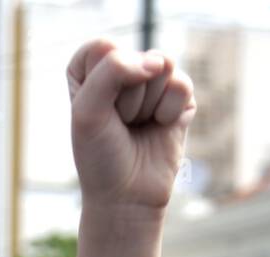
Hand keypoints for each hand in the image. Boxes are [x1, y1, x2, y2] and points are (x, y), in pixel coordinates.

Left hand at [68, 40, 195, 212]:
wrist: (127, 197)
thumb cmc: (100, 156)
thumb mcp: (87, 110)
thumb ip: (112, 70)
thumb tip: (159, 61)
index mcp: (89, 68)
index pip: (104, 47)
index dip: (100, 83)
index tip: (96, 112)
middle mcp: (121, 70)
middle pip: (135, 57)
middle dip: (126, 99)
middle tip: (120, 125)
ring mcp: (152, 83)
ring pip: (162, 66)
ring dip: (147, 106)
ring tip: (138, 127)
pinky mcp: (178, 98)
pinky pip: (182, 84)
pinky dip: (169, 112)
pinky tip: (159, 127)